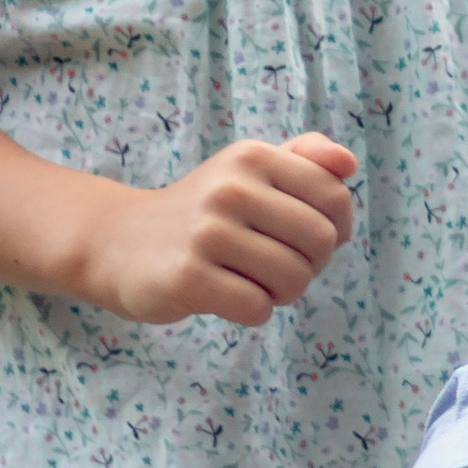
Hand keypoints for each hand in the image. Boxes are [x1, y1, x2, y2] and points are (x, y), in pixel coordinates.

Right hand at [81, 132, 355, 325]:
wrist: (119, 242)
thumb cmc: (203, 211)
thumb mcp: (248, 170)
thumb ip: (305, 158)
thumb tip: (349, 163)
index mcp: (253, 156)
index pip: (335, 198)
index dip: (335, 229)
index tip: (303, 238)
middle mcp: (230, 188)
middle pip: (321, 242)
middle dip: (310, 265)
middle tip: (276, 266)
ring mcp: (206, 233)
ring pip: (294, 279)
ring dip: (281, 293)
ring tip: (251, 281)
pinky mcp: (188, 278)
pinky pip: (257, 308)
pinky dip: (253, 311)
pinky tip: (227, 297)